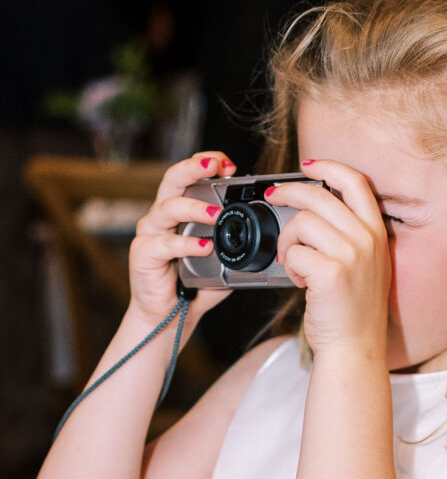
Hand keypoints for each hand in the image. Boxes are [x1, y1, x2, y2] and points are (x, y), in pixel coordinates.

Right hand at [128, 152, 233, 325]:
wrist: (171, 314)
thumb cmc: (194, 284)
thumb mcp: (223, 259)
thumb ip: (238, 243)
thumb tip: (270, 235)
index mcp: (180, 210)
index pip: (190, 176)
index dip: (207, 163)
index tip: (229, 164)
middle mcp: (163, 215)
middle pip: (173, 179)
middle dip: (195, 167)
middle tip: (216, 166)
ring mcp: (151, 232)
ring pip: (169, 207)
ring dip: (195, 207)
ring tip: (217, 213)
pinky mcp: (143, 253)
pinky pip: (166, 243)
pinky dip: (187, 243)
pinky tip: (204, 246)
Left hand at [272, 160, 391, 357]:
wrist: (355, 347)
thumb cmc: (353, 309)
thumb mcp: (365, 264)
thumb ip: (348, 235)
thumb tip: (312, 209)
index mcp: (377, 232)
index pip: (355, 182)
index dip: (327, 166)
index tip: (307, 166)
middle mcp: (367, 239)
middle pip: (318, 195)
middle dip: (288, 193)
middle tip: (273, 198)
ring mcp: (351, 255)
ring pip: (301, 223)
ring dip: (287, 241)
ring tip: (293, 262)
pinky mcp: (331, 273)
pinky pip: (294, 253)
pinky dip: (289, 266)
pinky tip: (300, 282)